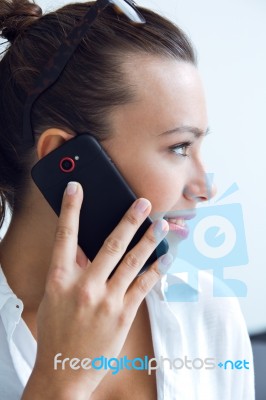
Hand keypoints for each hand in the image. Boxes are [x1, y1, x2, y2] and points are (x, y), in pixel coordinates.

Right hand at [22, 181, 171, 398]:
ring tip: (162, 224)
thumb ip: (69, 269)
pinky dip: (157, 269)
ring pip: (133, 262)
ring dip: (150, 240)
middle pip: (110, 244)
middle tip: (143, 203)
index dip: (71, 208)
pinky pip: (144, 286)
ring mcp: (106, 300)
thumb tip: (84, 245)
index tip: (77, 187)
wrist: (63, 370)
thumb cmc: (56, 331)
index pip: (65, 235)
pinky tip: (167, 257)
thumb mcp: (54, 296)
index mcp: (60, 278)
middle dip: (129, 220)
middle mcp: (84, 286)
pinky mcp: (123, 314)